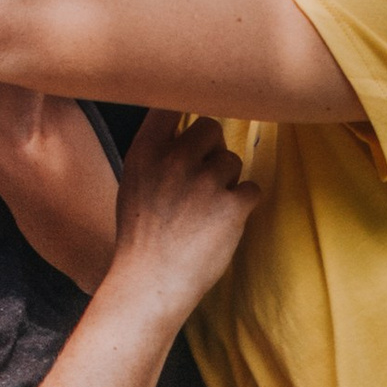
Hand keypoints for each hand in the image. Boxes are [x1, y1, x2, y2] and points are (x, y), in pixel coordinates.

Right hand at [108, 108, 260, 317]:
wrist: (149, 282)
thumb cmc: (141, 235)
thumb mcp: (134, 182)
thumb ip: (157, 151)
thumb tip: (190, 125)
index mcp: (146, 151)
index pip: (173, 104)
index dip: (188, 106)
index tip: (192, 124)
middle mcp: (175, 159)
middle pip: (212, 127)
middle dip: (213, 150)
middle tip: (202, 180)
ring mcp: (205, 182)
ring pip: (233, 161)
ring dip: (227, 182)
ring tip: (205, 212)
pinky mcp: (232, 206)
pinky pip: (252, 189)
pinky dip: (242, 205)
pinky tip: (222, 224)